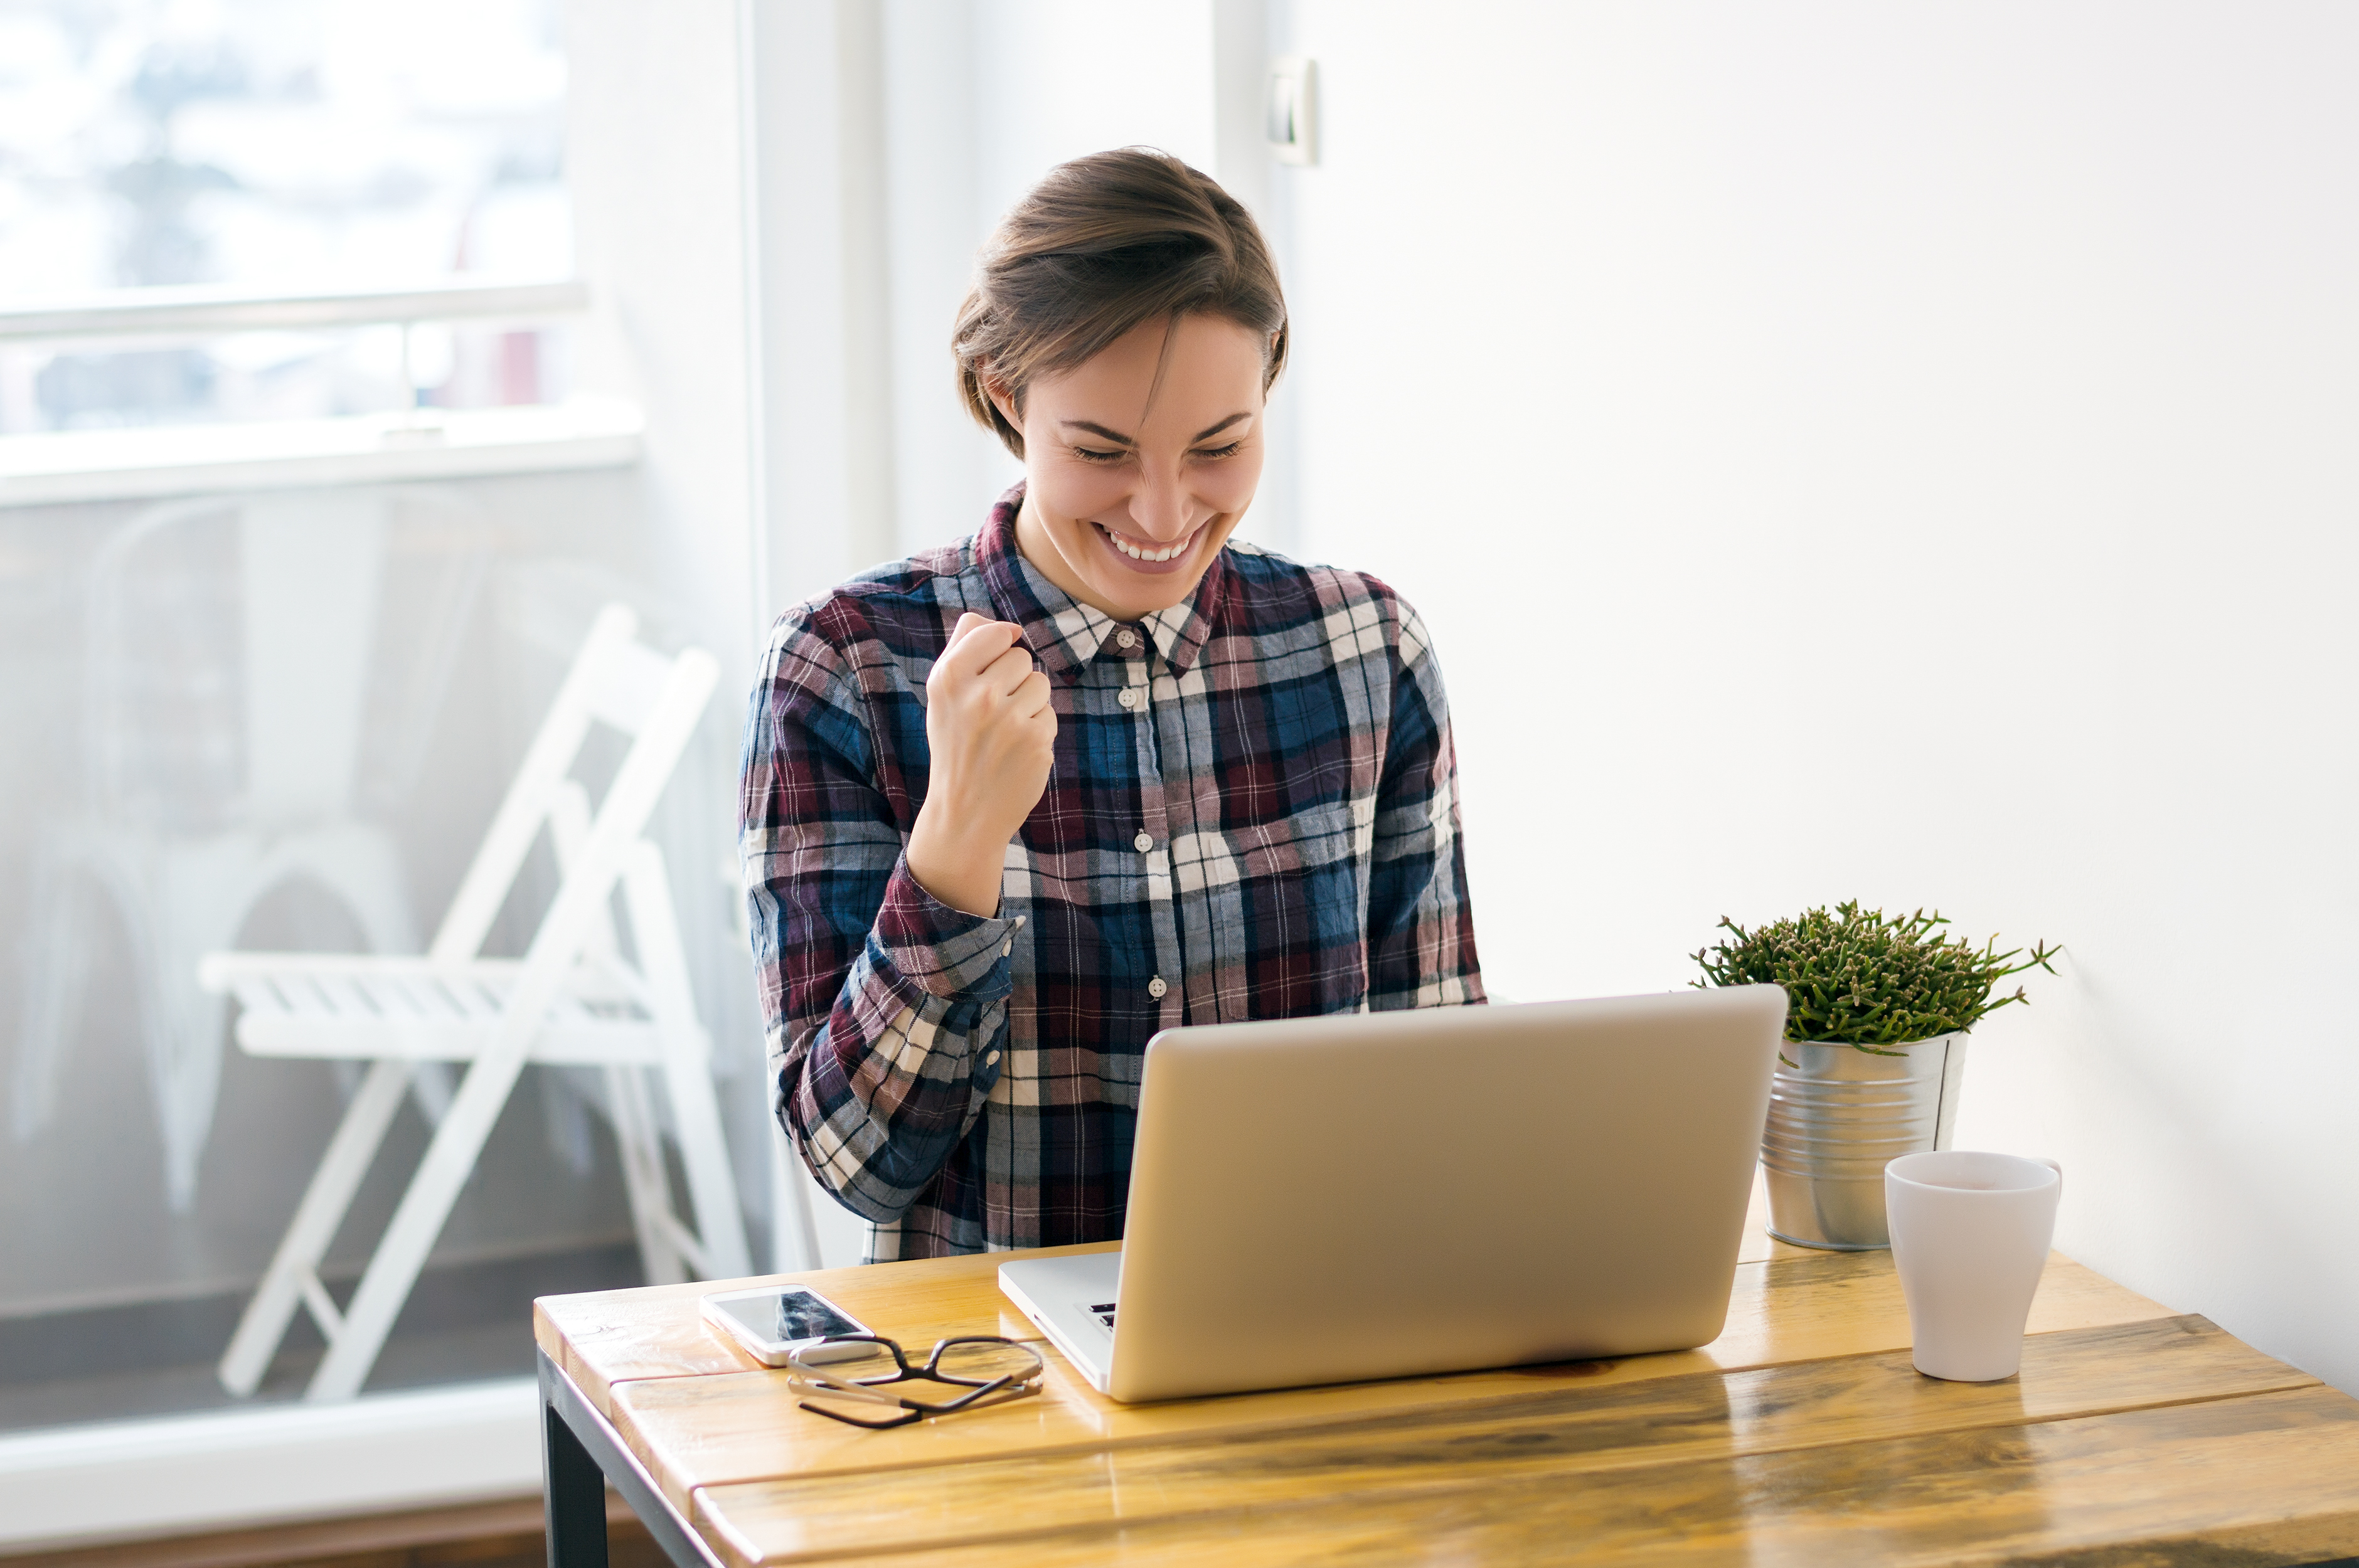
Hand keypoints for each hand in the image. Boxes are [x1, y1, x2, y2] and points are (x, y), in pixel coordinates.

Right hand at [906, 613, 1056, 916]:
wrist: (964, 812)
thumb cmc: (956, 744)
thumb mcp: (943, 695)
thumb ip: (965, 649)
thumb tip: (1005, 626)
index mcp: (948, 678)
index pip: (994, 631)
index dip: (999, 646)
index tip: (991, 668)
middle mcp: (977, 696)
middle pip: (1021, 656)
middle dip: (1013, 679)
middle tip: (991, 713)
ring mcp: (1009, 720)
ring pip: (1040, 683)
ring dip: (1029, 703)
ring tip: (1004, 732)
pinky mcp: (1036, 741)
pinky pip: (1049, 713)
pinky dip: (1038, 729)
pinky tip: (1016, 751)